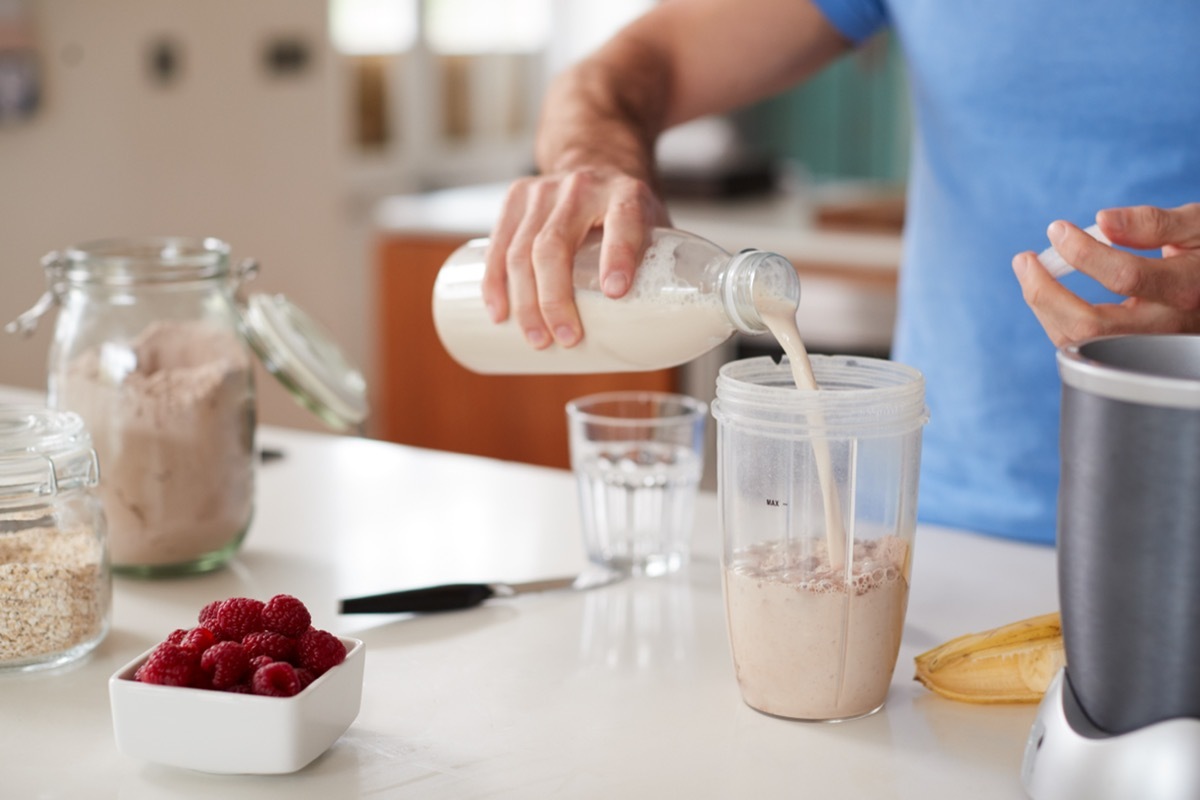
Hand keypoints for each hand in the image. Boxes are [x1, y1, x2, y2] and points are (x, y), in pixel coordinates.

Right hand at [480, 166, 668, 349]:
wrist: (596, 159)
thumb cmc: (626, 209)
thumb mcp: (653, 224)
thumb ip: (657, 266)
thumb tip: (661, 332)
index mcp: (625, 193)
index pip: (622, 221)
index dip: (618, 255)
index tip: (616, 292)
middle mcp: (582, 187)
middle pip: (555, 245)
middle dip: (556, 299)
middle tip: (567, 338)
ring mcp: (543, 190)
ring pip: (522, 250)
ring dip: (525, 302)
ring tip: (537, 339)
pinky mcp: (515, 197)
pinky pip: (497, 245)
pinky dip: (495, 283)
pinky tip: (499, 312)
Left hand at [1012, 203, 1199, 346]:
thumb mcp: (1198, 225)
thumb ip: (1154, 223)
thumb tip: (1102, 220)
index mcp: (1187, 288)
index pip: (1126, 277)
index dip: (1085, 252)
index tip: (1058, 230)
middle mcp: (1167, 326)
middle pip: (1091, 326)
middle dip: (1045, 293)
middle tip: (1024, 259)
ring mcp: (1147, 346)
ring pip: (1080, 343)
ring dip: (1044, 307)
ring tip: (1029, 270)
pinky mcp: (1130, 353)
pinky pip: (1083, 345)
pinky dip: (1056, 318)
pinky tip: (1049, 291)